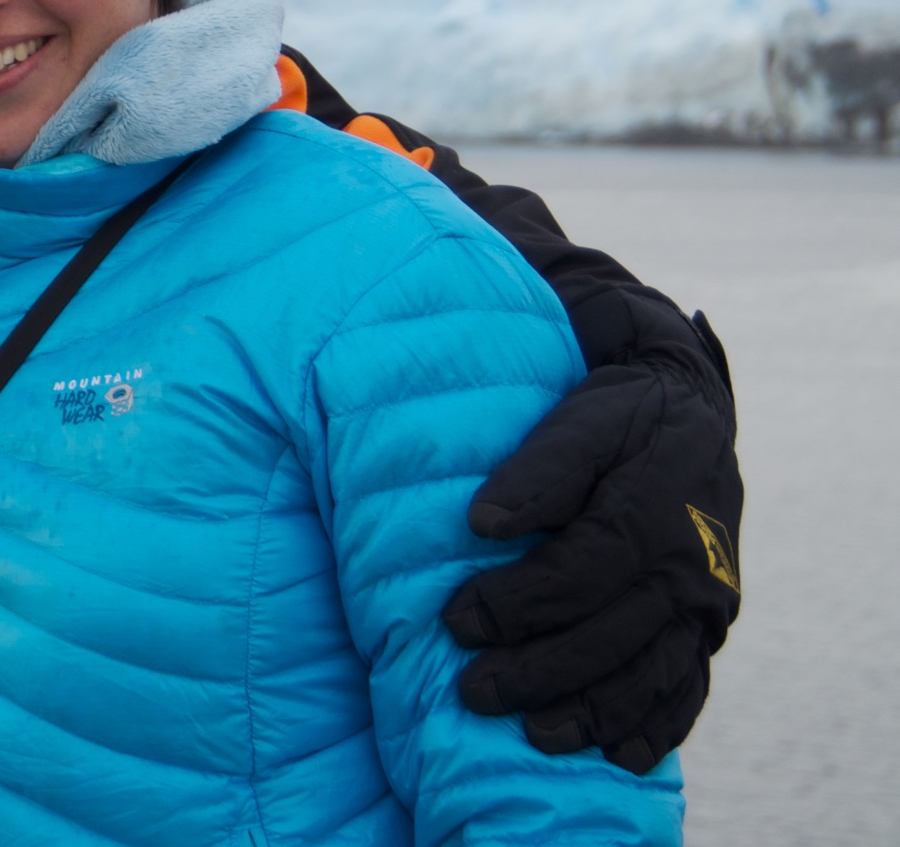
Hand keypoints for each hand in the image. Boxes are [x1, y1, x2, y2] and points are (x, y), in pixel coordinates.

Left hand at [441, 329, 740, 773]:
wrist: (694, 410)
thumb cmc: (624, 414)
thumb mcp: (584, 418)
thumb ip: (538, 469)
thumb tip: (482, 523)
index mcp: (652, 517)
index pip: (575, 577)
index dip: (513, 605)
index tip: (454, 622)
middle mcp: (687, 572)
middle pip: (608, 638)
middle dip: (537, 671)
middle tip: (474, 691)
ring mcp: (706, 607)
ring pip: (650, 676)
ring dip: (592, 712)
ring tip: (535, 735)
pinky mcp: (712, 626)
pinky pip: (690, 688)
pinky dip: (657, 726)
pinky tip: (618, 754)